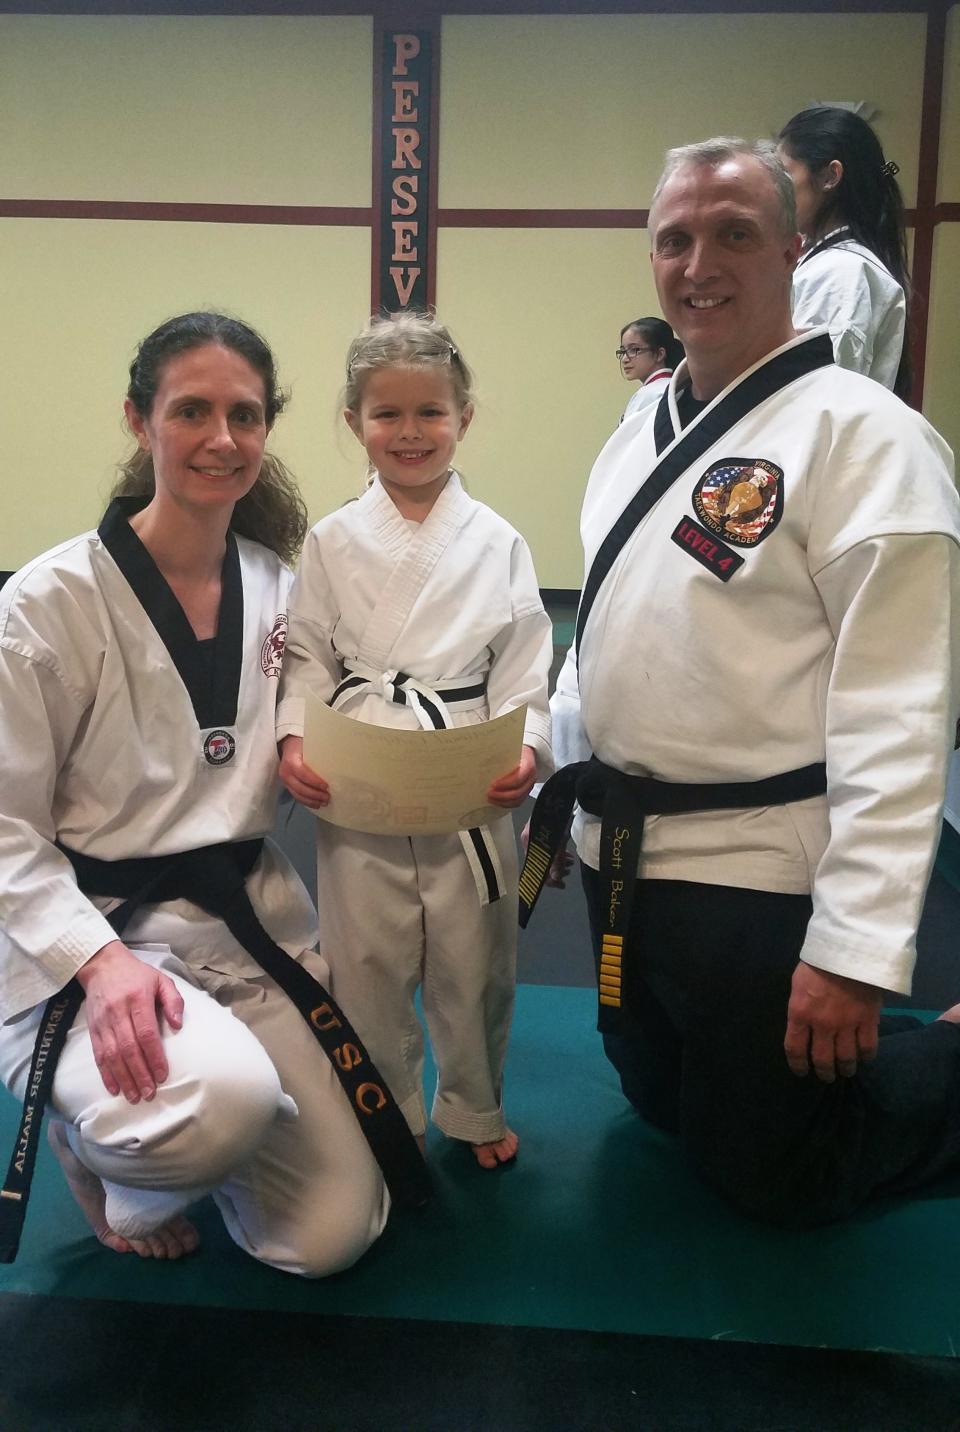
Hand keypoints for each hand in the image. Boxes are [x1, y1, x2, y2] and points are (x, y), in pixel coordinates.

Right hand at [76, 941, 184, 1102]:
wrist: (102, 965)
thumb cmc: (136, 974)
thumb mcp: (161, 979)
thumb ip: (173, 1000)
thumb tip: (178, 1025)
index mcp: (138, 999)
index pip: (146, 1033)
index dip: (154, 1056)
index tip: (162, 1074)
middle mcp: (118, 1012)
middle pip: (128, 1048)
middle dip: (139, 1074)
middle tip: (149, 1093)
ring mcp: (103, 1022)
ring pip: (112, 1055)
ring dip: (123, 1078)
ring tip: (134, 1096)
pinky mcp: (93, 1029)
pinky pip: (98, 1055)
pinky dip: (105, 1073)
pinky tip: (114, 1088)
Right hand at [279, 735, 329, 808]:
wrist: (288, 744)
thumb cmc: (301, 745)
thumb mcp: (309, 746)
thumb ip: (318, 756)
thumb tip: (336, 765)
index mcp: (291, 761)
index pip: (303, 774)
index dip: (315, 782)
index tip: (326, 786)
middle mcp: (285, 772)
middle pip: (300, 788)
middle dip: (315, 795)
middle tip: (327, 797)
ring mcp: (285, 781)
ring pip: (298, 795)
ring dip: (311, 801)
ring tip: (324, 802)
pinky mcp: (287, 785)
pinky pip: (296, 796)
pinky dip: (306, 802)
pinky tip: (315, 804)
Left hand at [487, 745, 536, 808]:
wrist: (525, 753)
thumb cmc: (515, 752)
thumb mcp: (508, 750)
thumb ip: (499, 756)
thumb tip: (482, 760)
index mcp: (528, 764)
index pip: (519, 777)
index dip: (505, 783)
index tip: (493, 784)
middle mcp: (531, 777)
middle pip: (518, 791)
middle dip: (502, 795)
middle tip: (489, 792)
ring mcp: (529, 785)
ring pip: (518, 799)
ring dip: (503, 801)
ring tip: (490, 798)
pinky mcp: (525, 792)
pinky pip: (517, 802)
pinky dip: (506, 803)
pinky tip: (497, 801)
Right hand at [520, 820, 573, 888]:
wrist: (559, 797)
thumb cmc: (556, 819)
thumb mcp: (557, 843)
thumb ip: (555, 862)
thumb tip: (554, 880)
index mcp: (527, 842)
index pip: (535, 867)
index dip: (548, 879)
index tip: (561, 884)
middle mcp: (528, 839)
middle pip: (540, 861)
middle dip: (556, 869)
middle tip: (569, 872)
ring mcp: (535, 834)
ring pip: (546, 854)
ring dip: (559, 861)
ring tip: (570, 863)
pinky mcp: (542, 830)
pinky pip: (548, 847)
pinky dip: (558, 853)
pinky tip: (568, 855)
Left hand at [784, 962, 881, 1082]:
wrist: (848, 948)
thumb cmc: (818, 962)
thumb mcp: (798, 984)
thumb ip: (801, 1008)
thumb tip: (805, 1024)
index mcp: (800, 1014)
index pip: (795, 1049)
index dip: (798, 1065)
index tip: (802, 1072)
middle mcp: (822, 1025)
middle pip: (822, 1059)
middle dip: (824, 1072)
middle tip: (827, 1076)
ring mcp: (847, 1024)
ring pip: (846, 1058)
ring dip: (845, 1068)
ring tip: (846, 1070)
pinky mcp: (868, 1020)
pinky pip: (868, 1047)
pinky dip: (866, 1056)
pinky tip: (864, 1057)